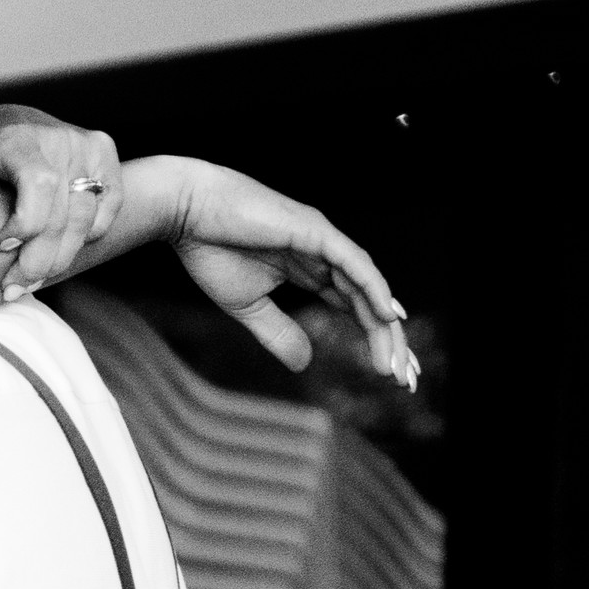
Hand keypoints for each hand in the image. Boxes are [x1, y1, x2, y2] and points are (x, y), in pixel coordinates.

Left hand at [0, 102, 124, 289]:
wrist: (13, 124)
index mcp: (20, 138)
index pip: (40, 183)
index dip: (28, 224)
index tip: (3, 245)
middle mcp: (60, 138)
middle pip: (62, 214)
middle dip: (38, 259)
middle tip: (14, 286)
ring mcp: (88, 147)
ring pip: (85, 219)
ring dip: (60, 259)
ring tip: (32, 280)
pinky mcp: (105, 157)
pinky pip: (106, 212)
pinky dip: (84, 238)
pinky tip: (58, 250)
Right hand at [159, 160, 415, 382]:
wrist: (184, 211)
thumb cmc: (209, 249)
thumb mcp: (248, 306)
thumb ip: (278, 332)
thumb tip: (305, 363)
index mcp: (310, 269)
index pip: (354, 306)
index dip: (373, 337)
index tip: (386, 371)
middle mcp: (325, 253)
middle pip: (369, 300)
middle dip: (388, 338)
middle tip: (403, 377)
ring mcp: (323, 239)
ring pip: (368, 285)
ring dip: (386, 324)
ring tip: (396, 359)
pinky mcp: (314, 230)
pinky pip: (354, 263)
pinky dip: (374, 288)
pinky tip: (388, 316)